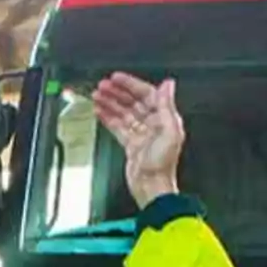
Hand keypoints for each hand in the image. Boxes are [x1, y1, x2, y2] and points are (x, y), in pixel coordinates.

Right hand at [92, 72, 184, 208]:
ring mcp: (141, 134)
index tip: (117, 78)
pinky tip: (99, 110)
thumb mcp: (170, 131)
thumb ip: (167, 106)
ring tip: (97, 95)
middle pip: (133, 102)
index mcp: (164, 119)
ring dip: (110, 102)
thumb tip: (168, 85)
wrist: (151, 187)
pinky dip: (108, 117)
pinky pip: (118, 126)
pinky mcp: (131, 145)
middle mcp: (153, 125)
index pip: (146, 94)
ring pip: (123, 113)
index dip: (131, 84)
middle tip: (103, 85)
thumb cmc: (163, 165)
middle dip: (117, 92)